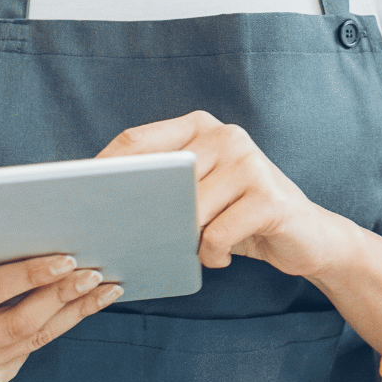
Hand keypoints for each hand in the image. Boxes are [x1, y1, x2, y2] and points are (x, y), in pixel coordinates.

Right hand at [0, 250, 119, 381]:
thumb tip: (47, 235)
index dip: (30, 275)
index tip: (68, 258)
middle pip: (18, 323)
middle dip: (62, 296)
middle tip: (96, 273)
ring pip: (32, 340)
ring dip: (74, 312)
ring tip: (105, 288)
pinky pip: (29, 352)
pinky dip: (57, 326)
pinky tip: (81, 307)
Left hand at [98, 111, 350, 276]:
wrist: (308, 236)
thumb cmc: (240, 216)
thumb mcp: (200, 193)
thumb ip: (164, 185)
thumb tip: (100, 206)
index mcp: (201, 127)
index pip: (136, 141)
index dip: (102, 169)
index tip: (73, 199)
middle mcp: (226, 135)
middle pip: (158, 177)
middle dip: (138, 213)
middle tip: (124, 240)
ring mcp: (250, 162)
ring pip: (188, 210)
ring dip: (184, 240)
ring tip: (195, 247)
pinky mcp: (269, 197)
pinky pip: (216, 234)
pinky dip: (213, 254)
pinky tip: (224, 254)